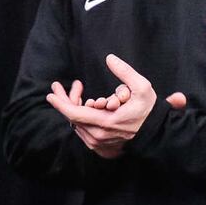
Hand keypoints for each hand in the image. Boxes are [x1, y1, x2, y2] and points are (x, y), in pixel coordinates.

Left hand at [48, 54, 185, 158]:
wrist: (155, 134)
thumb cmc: (148, 110)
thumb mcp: (142, 87)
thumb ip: (125, 72)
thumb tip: (109, 58)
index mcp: (106, 122)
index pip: (75, 114)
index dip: (61, 104)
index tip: (50, 95)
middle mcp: (98, 135)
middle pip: (72, 118)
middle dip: (64, 100)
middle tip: (57, 87)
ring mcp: (98, 143)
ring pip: (76, 124)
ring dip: (73, 108)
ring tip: (76, 91)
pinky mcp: (98, 146)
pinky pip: (82, 130)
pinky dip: (79, 118)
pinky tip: (84, 105)